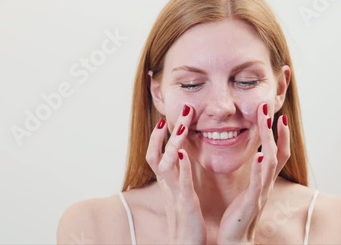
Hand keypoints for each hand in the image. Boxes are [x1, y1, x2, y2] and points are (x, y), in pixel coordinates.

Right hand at [145, 105, 206, 243]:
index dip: (157, 136)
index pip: (155, 154)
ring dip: (172, 143)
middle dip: (165, 132)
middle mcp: (166, 185)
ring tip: (182, 126)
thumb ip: (179, 175)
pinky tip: (183, 154)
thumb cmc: (185, 219)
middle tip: (182, 110)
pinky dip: (181, 168)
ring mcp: (174, 193)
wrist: (186, 244)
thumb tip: (178, 158)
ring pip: (165, 164)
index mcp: (167, 182)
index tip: (164, 118)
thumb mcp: (180, 193)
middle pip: (155, 153)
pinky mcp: (185, 203)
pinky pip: (180, 183)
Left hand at [217, 103, 290, 243]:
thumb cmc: (239, 215)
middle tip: (270, 110)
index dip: (280, 135)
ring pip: (271, 163)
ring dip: (270, 141)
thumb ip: (254, 174)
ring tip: (267, 122)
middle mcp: (266, 184)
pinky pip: (258, 184)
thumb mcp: (248, 190)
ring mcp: (261, 193)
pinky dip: (261, 169)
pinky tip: (261, 156)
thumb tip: (258, 157)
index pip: (277, 152)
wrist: (235, 240)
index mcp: (263, 180)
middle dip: (275, 130)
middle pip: (278, 152)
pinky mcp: (252, 203)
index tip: (278, 115)